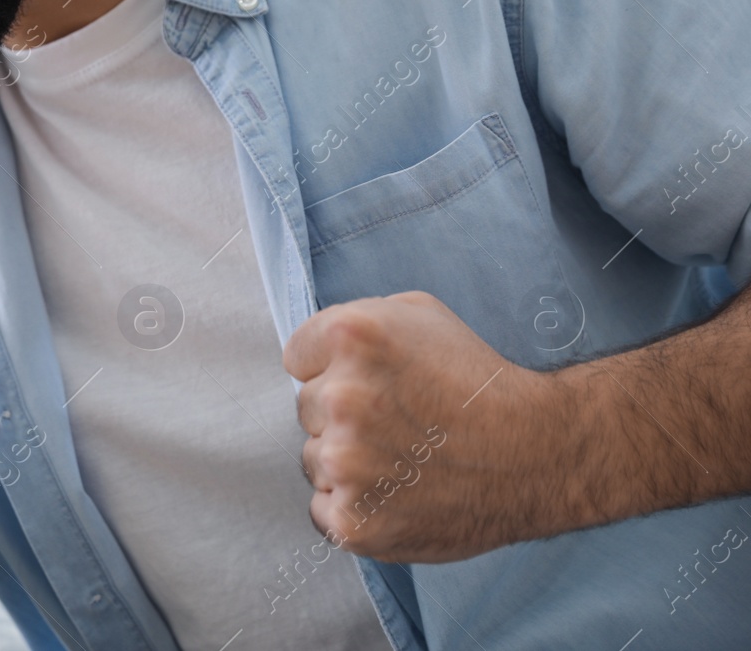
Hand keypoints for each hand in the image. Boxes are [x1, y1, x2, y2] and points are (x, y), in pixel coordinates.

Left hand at [283, 290, 567, 562]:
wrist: (537, 455)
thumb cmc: (477, 382)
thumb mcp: (418, 315)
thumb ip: (354, 322)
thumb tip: (312, 351)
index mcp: (351, 336)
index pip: (297, 356)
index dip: (334, 367)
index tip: (375, 380)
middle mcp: (341, 397)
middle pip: (306, 407)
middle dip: (342, 414)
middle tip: (399, 422)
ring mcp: (344, 463)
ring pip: (314, 459)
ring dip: (347, 461)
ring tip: (404, 459)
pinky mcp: (353, 519)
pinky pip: (324, 508)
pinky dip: (354, 506)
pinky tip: (398, 494)